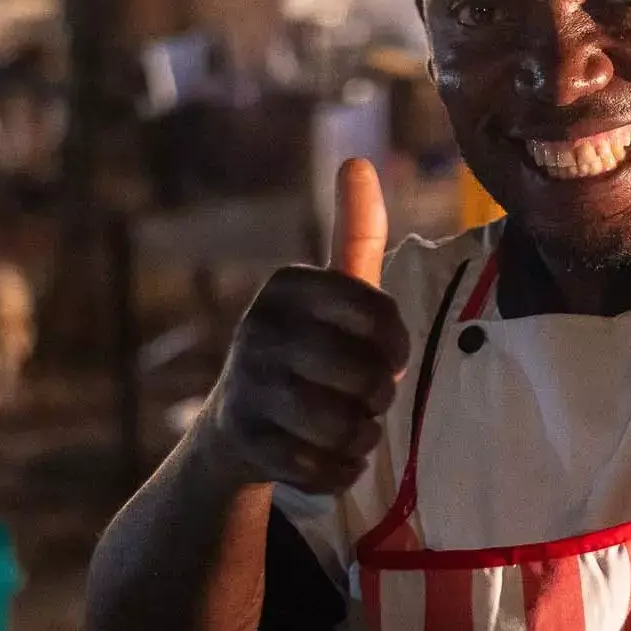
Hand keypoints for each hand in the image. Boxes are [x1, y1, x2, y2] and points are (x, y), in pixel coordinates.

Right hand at [202, 159, 409, 494]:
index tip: (386, 354)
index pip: (380, 316)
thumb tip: (358, 160)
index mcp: (287, 286)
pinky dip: (341, 470)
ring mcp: (249, 387)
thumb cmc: (305, 350)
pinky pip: (328, 468)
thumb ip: (355, 233)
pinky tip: (324, 455)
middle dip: (378, 397)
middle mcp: (260, 329)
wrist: (234, 427)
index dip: (395, 346)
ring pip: (350, 427)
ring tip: (347, 425)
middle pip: (368, 378)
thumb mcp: (330, 292)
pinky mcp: (247, 442)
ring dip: (362, 436)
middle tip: (362, 396)